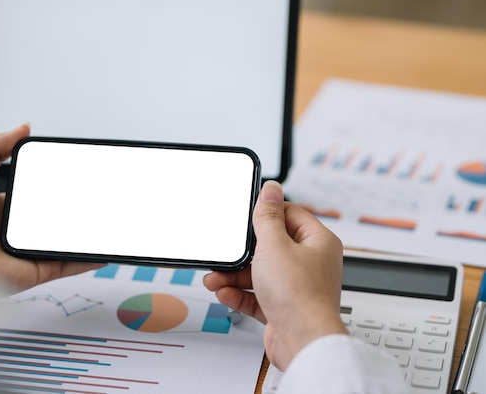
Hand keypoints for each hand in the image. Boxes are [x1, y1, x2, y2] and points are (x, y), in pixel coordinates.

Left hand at [0, 124, 99, 289]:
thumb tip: (24, 127)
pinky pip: (70, 264)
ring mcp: (35, 249)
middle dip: (82, 205)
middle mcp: (25, 228)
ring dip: (89, 232)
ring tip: (108, 219)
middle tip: (100, 193)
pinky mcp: (40, 269)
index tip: (81, 172)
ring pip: (70, 239)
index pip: (45, 191)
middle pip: (62, 215)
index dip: (63, 183)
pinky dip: (88, 259)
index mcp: (12, 206)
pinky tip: (104, 250)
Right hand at [204, 181, 345, 369]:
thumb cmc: (300, 296)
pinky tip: (225, 292)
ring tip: (216, 277)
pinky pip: (256, 295)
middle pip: (269, 246)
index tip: (245, 216)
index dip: (266, 214)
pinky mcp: (283, 308)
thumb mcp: (274, 246)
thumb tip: (271, 190)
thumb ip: (268, 217)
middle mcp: (310, 263)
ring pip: (260, 273)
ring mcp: (296, 287)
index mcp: (317, 242)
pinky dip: (239, 294)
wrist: (302, 342)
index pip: (290, 215)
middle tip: (226, 253)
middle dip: (242, 253)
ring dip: (235, 276)